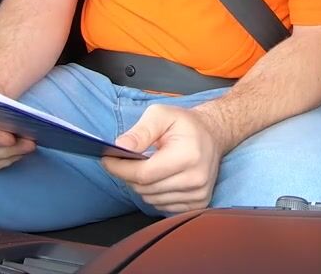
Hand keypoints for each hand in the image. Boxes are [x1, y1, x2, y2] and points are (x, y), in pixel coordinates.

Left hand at [102, 104, 223, 213]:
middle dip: (128, 174)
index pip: (143, 174)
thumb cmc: (186, 124)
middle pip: (145, 188)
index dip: (120, 168)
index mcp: (188, 156)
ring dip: (141, 185)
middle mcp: (196, 179)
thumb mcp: (161, 114)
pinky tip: (159, 177)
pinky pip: (162, 206)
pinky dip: (153, 193)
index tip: (107, 159)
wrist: (213, 134)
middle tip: (124, 160)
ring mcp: (198, 194)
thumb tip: (120, 147)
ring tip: (146, 166)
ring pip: (150, 199)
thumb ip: (140, 131)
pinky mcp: (198, 203)